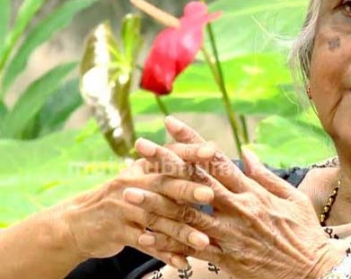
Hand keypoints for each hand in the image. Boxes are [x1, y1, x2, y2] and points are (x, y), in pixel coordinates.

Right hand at [61, 137, 216, 268]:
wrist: (77, 223)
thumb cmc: (122, 198)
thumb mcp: (140, 179)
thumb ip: (170, 172)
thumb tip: (209, 162)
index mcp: (142, 167)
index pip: (169, 154)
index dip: (190, 151)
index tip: (211, 149)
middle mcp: (132, 183)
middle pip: (163, 185)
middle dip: (188, 189)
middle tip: (210, 194)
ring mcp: (122, 208)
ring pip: (157, 219)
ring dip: (182, 232)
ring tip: (203, 241)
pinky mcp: (117, 232)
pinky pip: (145, 244)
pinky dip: (165, 254)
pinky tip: (182, 262)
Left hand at [142, 119, 340, 278]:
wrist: (313, 272)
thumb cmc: (305, 233)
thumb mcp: (292, 197)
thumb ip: (265, 175)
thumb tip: (245, 152)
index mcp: (252, 192)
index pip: (215, 160)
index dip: (191, 141)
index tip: (171, 125)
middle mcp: (237, 210)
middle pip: (193, 182)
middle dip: (165, 162)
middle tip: (140, 147)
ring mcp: (229, 236)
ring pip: (185, 216)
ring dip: (155, 203)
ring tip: (129, 191)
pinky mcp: (226, 260)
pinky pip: (191, 250)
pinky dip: (167, 243)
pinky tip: (145, 235)